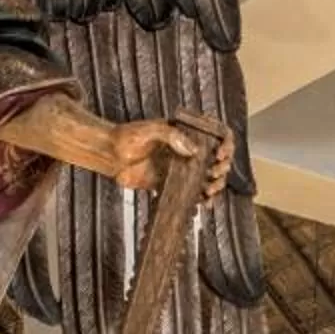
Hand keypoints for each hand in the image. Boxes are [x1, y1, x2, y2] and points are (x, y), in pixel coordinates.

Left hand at [103, 114, 230, 193]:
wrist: (109, 156)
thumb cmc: (126, 137)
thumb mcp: (148, 130)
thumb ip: (171, 136)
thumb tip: (194, 150)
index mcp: (186, 133)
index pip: (216, 134)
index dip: (225, 144)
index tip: (221, 153)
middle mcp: (188, 151)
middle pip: (217, 159)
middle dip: (222, 168)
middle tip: (214, 172)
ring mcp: (181, 169)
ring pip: (209, 178)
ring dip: (215, 185)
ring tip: (210, 190)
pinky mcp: (173, 185)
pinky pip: (193, 193)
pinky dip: (201, 200)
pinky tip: (203, 203)